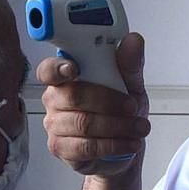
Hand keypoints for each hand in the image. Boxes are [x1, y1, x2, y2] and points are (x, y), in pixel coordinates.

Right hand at [38, 32, 150, 177]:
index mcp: (66, 76)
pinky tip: (127, 143)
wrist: (124, 147)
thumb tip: (133, 41)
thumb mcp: (131, 85)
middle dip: (109, 102)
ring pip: (83, 123)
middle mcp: (55, 99)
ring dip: (117, 126)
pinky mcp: (61, 148)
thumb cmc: (120, 112)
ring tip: (138, 127)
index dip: (58, 68)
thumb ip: (130, 64)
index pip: (49, 69)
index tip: (73, 68)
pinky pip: (85, 147)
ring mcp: (55, 125)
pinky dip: (112, 145)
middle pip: (73, 96)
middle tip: (132, 106)